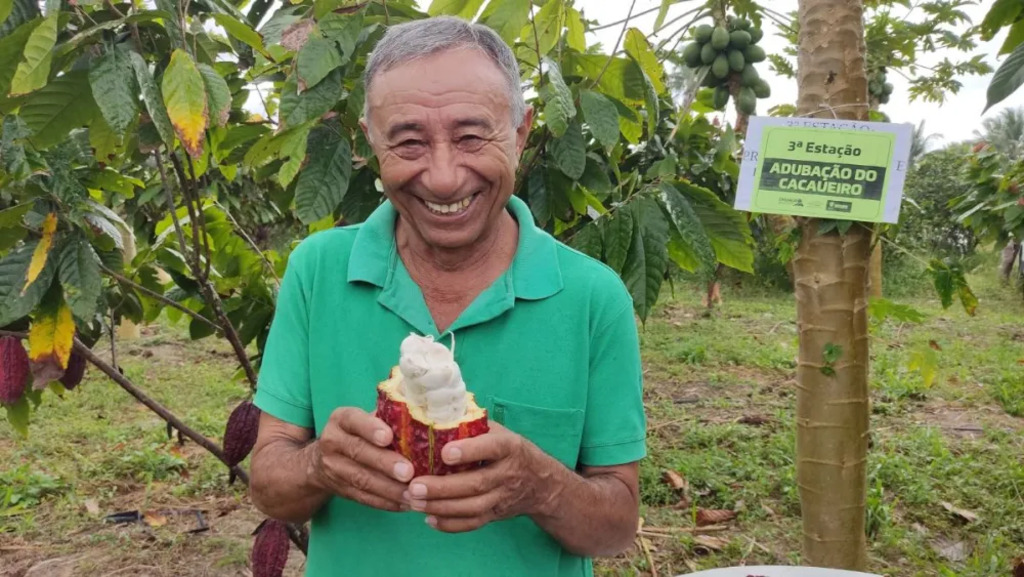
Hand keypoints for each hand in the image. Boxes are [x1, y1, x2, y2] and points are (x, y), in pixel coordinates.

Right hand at [310, 407, 414, 511]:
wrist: (323, 458)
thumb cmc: (360, 432)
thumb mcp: (366, 418)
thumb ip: (388, 418)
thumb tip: (422, 420)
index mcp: (341, 419)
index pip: (354, 420)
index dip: (370, 428)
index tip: (388, 436)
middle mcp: (333, 442)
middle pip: (359, 452)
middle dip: (385, 463)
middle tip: (408, 472)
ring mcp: (334, 468)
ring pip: (362, 479)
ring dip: (389, 488)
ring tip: (412, 492)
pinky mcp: (341, 490)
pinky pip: (364, 498)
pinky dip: (386, 502)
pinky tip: (405, 503)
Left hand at [403, 422, 556, 531]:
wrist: (541, 483)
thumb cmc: (511, 450)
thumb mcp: (499, 432)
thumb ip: (474, 426)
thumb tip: (437, 413)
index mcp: (509, 447)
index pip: (491, 448)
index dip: (469, 451)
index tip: (444, 453)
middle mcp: (507, 473)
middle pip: (476, 483)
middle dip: (443, 487)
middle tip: (414, 486)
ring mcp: (502, 497)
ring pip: (472, 507)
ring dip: (441, 507)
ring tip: (414, 502)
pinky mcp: (496, 515)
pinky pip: (474, 523)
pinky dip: (451, 525)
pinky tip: (429, 519)